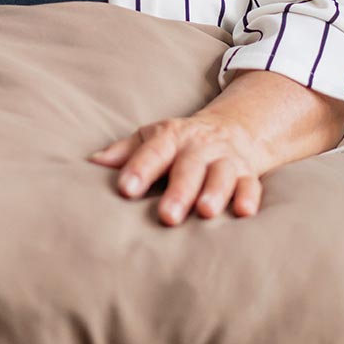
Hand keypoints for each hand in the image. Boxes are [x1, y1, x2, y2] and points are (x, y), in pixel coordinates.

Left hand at [89, 111, 272, 225]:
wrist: (232, 128)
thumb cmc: (179, 142)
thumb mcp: (152, 138)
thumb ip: (124, 152)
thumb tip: (92, 163)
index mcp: (171, 137)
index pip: (154, 149)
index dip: (139, 168)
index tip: (125, 190)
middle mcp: (199, 146)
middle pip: (189, 166)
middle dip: (179, 190)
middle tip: (167, 215)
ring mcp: (225, 159)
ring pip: (222, 173)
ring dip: (215, 191)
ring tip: (205, 212)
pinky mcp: (247, 173)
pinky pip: (251, 183)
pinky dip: (249, 196)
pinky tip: (244, 212)